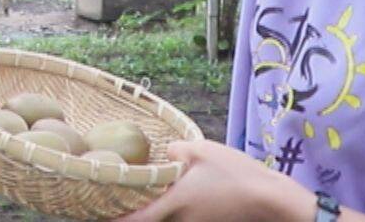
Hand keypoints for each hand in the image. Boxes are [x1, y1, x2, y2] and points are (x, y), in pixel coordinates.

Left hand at [115, 140, 314, 221]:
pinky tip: (174, 192)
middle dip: (132, 213)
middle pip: (148, 221)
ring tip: (141, 192)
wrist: (269, 199)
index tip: (95, 214)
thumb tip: (162, 154)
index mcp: (173, 204)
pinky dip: (171, 208)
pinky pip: (181, 217)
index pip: (134, 220)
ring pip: (165, 219)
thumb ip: (173, 151)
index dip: (114, 219)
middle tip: (113, 198)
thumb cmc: (233, 173)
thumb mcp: (199, 149)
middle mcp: (180, 220)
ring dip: (152, 210)